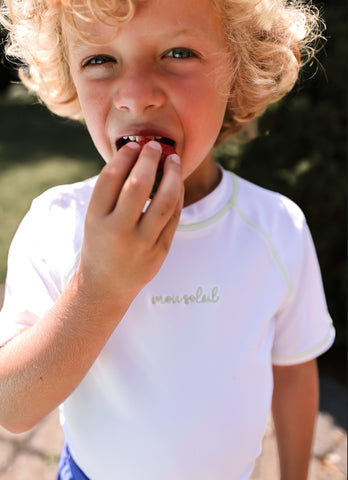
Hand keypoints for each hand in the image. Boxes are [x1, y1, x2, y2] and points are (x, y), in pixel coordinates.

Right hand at [76, 141, 183, 308]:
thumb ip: (112, 193)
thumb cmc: (100, 244)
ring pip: (164, 200)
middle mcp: (118, 230)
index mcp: (96, 219)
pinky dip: (178, 195)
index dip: (125, 156)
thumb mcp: (95, 219)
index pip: (111, 178)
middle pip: (138, 185)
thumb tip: (138, 156)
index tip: (135, 145)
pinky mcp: (160, 251)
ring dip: (172, 174)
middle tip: (156, 145)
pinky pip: (174, 217)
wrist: (106, 286)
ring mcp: (142, 243)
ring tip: (173, 159)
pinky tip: (177, 182)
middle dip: (149, 159)